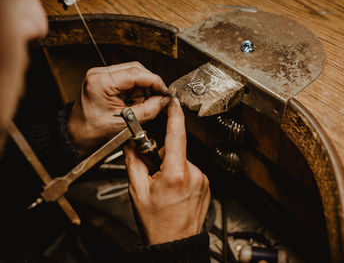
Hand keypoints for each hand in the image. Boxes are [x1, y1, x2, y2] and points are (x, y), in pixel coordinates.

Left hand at [68, 62, 169, 155]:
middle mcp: (100, 73)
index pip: (137, 73)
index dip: (155, 82)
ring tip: (137, 106)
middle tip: (156, 99)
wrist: (77, 136)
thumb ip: (148, 110)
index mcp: (102, 81)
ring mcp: (101, 75)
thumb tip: (164, 101)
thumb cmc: (93, 131)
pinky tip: (131, 103)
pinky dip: (134, 91)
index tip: (165, 92)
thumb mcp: (126, 123)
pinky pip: (127, 79)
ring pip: (133, 74)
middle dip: (149, 86)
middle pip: (136, 70)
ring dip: (141, 89)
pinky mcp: (104, 79)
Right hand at [124, 98, 210, 244]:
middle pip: (176, 150)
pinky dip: (182, 176)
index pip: (177, 135)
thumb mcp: (138, 191)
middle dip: (163, 155)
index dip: (175, 115)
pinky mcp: (207, 186)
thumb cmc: (157, 223)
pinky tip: (174, 192)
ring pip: (183, 162)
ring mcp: (203, 181)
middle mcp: (194, 174)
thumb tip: (132, 143)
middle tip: (153, 173)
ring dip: (172, 167)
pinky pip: (191, 172)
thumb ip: (134, 161)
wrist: (174, 244)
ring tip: (165, 188)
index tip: (173, 103)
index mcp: (176, 174)